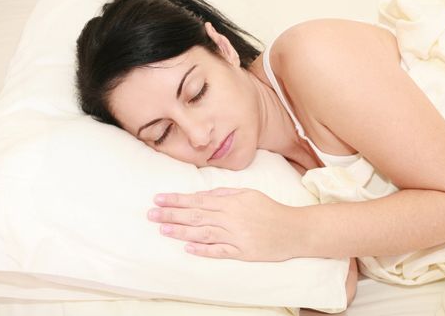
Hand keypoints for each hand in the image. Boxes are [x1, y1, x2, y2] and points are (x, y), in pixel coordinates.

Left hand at [147, 188, 300, 260]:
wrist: (294, 230)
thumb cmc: (270, 209)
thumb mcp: (249, 193)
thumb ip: (225, 192)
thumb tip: (203, 193)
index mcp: (232, 202)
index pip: (198, 200)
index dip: (177, 200)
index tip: (159, 199)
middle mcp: (231, 218)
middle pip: (196, 215)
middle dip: (172, 214)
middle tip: (151, 213)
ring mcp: (236, 236)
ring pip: (203, 232)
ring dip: (181, 231)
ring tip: (162, 229)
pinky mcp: (242, 252)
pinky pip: (220, 251)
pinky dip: (203, 250)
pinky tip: (187, 248)